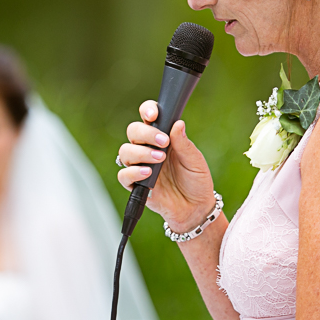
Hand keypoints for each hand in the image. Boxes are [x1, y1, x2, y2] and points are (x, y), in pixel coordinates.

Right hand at [117, 100, 214, 231]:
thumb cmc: (195, 181)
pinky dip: (133, 172)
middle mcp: (147, 148)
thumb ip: (184, 143)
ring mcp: (139, 165)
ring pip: (125, 151)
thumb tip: (178, 123)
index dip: (147, 110)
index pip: (148, 117)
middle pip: (133, 131)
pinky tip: (147, 173)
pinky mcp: (135, 184)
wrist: (195, 208)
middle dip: (145, 133)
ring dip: (140, 152)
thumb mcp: (195, 160)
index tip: (153, 115)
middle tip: (163, 141)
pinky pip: (124, 174)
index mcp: (162, 137)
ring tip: (159, 158)